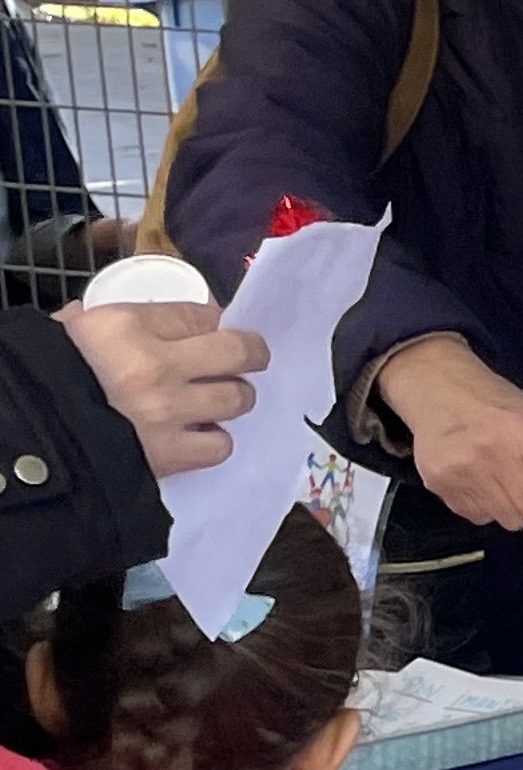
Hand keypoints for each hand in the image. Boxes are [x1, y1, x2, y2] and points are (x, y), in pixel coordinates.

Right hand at [57, 298, 265, 481]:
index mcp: (124, 326)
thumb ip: (120, 323)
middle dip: (249, 354)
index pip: (198, 314)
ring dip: (233, 398)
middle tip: (245, 359)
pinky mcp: (170, 454)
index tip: (214, 329)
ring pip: (237, 399)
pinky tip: (198, 435)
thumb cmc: (45, 373)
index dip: (214, 321)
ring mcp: (167, 413)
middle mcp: (154, 367)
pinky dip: (214, 440)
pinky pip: (219, 445)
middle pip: (237, 351)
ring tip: (217, 399)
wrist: (26, 437)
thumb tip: (161, 322)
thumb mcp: (72, 329)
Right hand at [376, 336, 522, 554]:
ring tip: (502, 474)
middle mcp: (493, 453)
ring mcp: (462, 471)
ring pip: (511, 521)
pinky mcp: (439, 486)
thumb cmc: (503, 409)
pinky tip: (479, 478)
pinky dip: (489, 507)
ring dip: (516, 507)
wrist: (438, 389)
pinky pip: (481, 519)